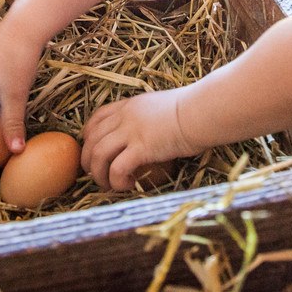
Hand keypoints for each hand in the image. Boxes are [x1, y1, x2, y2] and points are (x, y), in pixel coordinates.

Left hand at [81, 89, 196, 189]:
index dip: (89, 137)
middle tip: (98, 175)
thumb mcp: (161, 107)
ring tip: (111, 186)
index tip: (93, 151)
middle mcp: (125, 117)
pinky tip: (130, 185)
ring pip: (98, 155)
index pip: (96, 119)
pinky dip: (117, 181)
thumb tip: (148, 133)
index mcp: (129, 105)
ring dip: (99, 175)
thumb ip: (147, 117)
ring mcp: (131, 131)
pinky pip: (117, 168)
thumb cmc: (192, 110)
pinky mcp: (142, 148)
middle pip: (92, 140)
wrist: (202, 111)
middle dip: (89, 161)